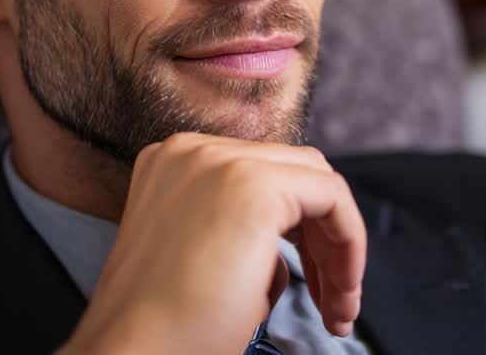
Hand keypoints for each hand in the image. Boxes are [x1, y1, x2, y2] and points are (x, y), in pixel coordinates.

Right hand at [59, 133, 366, 353]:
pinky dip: (350, 243)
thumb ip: (243, 231)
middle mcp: (192, 150)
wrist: (135, 354)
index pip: (263, 176)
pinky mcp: (254, 185)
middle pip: (293, 175)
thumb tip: (298, 240)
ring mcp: (220, 160)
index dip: (299, 234)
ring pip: (318, 182)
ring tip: (337, 310)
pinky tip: (341, 292)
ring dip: (338, 249)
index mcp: (173, 164)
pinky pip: (333, 198)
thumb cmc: (166, 328)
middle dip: (323, 241)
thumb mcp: (203, 258)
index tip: (313, 287)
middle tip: (332, 301)